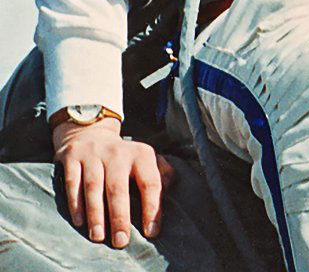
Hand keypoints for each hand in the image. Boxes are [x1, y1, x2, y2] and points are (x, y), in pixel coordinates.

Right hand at [53, 119, 174, 247]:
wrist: (91, 133)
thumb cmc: (123, 157)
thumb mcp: (145, 158)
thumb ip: (161, 172)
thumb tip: (171, 187)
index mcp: (141, 154)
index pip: (150, 182)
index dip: (152, 208)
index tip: (151, 232)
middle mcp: (117, 153)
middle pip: (118, 187)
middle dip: (120, 216)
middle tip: (121, 241)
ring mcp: (93, 155)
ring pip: (94, 186)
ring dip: (96, 213)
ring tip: (99, 236)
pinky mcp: (72, 158)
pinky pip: (73, 183)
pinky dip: (75, 203)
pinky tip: (79, 222)